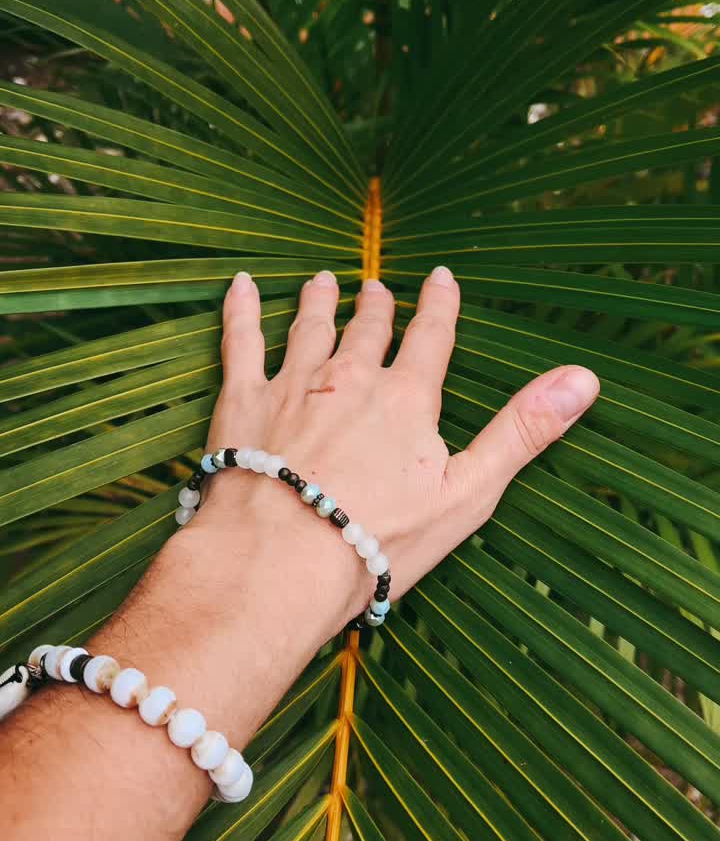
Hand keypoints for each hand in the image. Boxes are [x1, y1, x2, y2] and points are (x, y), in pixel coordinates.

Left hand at [190, 265, 598, 639]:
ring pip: (310, 327)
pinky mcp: (242, 401)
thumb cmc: (377, 538)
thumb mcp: (468, 492)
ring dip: (319, 301)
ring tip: (323, 281)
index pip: (431, 338)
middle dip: (377, 306)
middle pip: (369, 329)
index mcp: (407, 399)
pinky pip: (241, 340)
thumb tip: (583, 379)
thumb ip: (522, 431)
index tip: (442, 279)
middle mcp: (351, 378)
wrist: (280, 561)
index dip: (440, 306)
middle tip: (377, 287)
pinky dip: (242, 309)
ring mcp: (293, 384)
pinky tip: (241, 286)